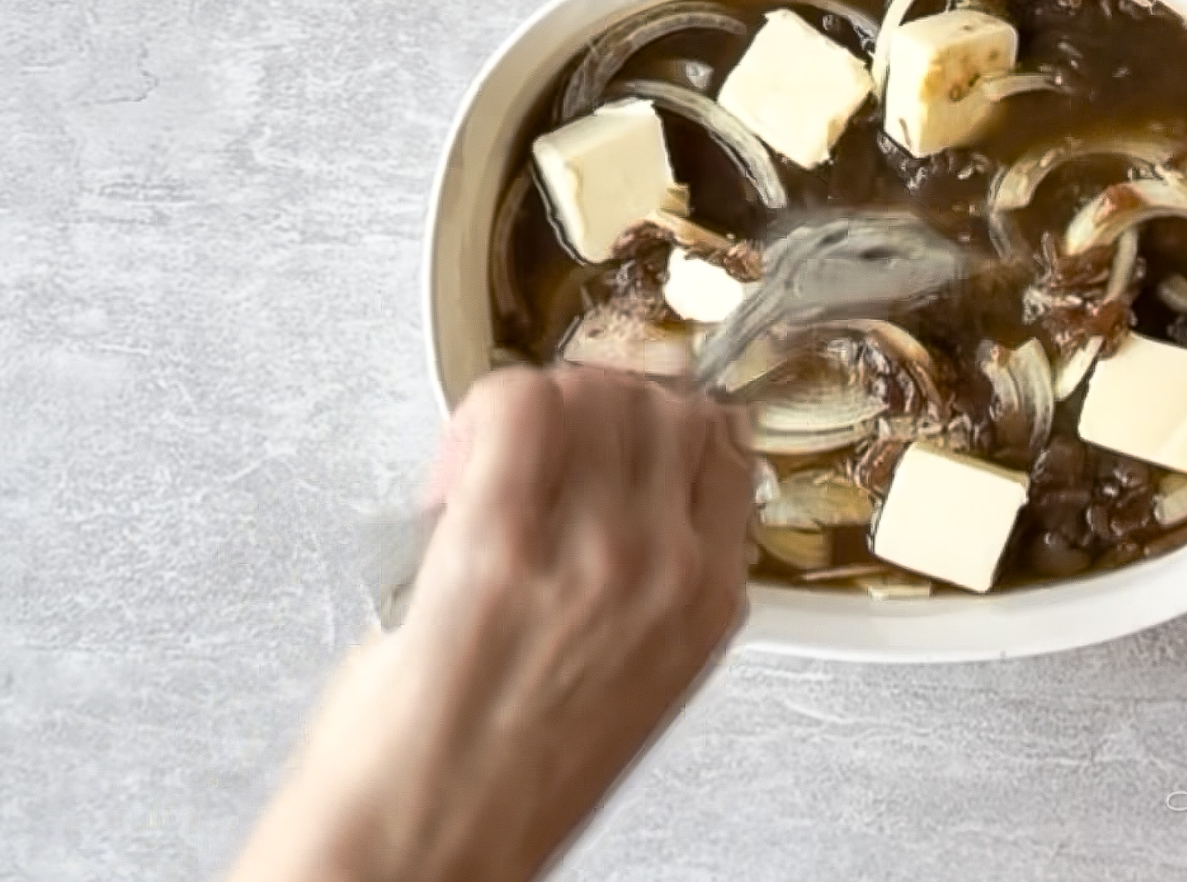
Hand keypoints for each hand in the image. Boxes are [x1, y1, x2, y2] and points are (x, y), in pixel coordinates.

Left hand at [229, 367, 753, 881]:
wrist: (423, 850)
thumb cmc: (504, 785)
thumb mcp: (632, 673)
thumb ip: (646, 572)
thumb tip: (606, 473)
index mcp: (708, 603)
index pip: (721, 442)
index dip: (657, 422)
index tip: (612, 434)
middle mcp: (665, 569)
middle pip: (660, 404)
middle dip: (597, 404)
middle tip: (544, 444)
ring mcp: (589, 551)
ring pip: (592, 392)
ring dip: (541, 405)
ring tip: (495, 461)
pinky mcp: (497, 542)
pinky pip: (514, 406)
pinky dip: (484, 411)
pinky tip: (460, 463)